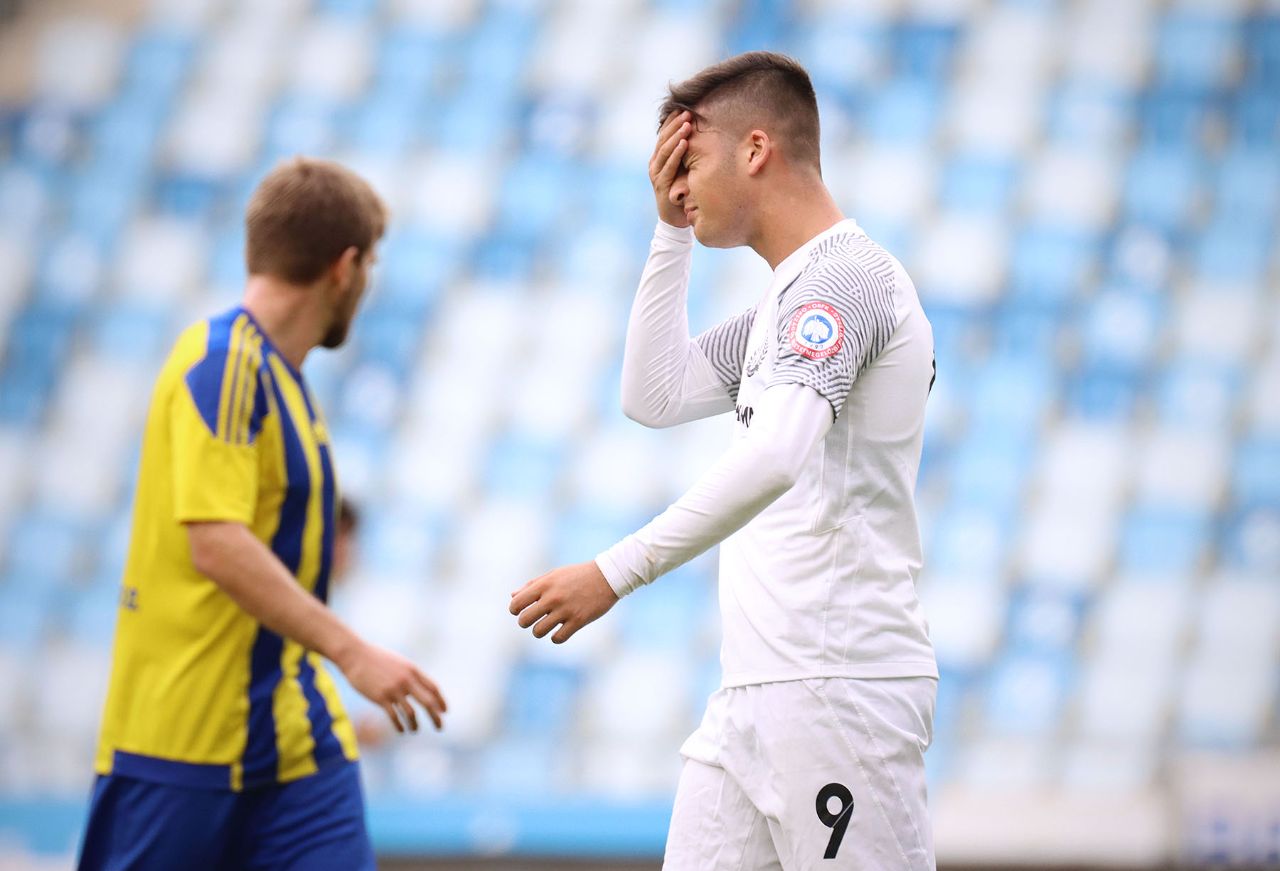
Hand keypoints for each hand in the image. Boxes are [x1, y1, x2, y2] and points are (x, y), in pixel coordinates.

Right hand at [335, 641, 446, 733]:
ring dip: (415, 724)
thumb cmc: (376, 658)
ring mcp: (394, 690)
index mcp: (413, 670)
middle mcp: (406, 681)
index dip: (441, 701)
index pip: (434, 688)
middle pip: (428, 702)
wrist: (355, 655)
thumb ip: (409, 675)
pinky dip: (400, 726)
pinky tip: (402, 730)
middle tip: (440, 727)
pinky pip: (394, 716)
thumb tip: (418, 687)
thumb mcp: (398, 662)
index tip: (444, 711)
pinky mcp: (380, 698)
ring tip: (415, 730)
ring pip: (411, 713)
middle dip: (436, 717)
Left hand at [509, 561, 618, 643]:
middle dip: (525, 622)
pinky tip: (561, 630)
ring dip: (540, 631)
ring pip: (538, 632)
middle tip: (534, 619)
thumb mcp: (553, 575)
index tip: (521, 610)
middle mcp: (553, 597)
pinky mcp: (579, 621)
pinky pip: (558, 638)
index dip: (515, 610)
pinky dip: (556, 637)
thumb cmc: (577, 575)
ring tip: (547, 625)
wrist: (607, 576)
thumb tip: (513, 597)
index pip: (516, 604)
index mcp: (544, 584)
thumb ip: (532, 585)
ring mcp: (566, 610)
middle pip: (524, 620)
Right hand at [649, 110, 691, 227]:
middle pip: (664, 139)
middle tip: (688, 112)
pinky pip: (669, 166)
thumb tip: (700, 137)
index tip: (683, 108)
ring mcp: (656, 174)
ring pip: (665, 150)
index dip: (672, 121)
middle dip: (676, 124)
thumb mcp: (684, 170)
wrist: (675, 219)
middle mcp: (655, 164)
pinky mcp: (661, 185)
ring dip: (677, 135)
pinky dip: (677, 154)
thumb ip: (686, 156)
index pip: (664, 135)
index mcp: (659, 158)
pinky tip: (685, 143)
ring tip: (687, 124)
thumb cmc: (682, 192)